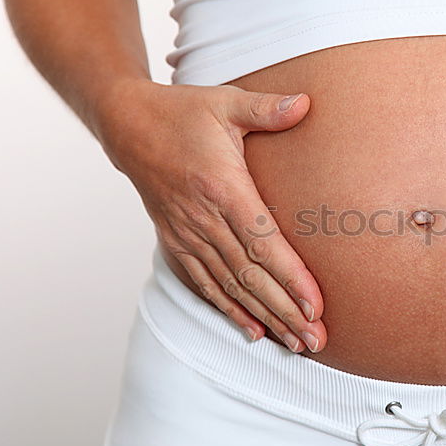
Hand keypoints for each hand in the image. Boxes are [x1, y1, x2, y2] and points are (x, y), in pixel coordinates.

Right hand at [101, 80, 325, 353]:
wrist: (127, 126)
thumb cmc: (183, 112)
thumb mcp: (226, 102)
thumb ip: (267, 108)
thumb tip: (307, 103)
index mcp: (221, 187)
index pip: (262, 242)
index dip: (290, 277)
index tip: (316, 305)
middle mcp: (202, 220)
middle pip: (250, 276)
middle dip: (286, 311)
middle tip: (318, 339)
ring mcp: (187, 235)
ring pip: (231, 287)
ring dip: (266, 317)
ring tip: (297, 343)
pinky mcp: (176, 243)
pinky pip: (205, 284)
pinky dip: (230, 310)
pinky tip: (255, 332)